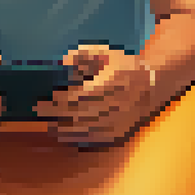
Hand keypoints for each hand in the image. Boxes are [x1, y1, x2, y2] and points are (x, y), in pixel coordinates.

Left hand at [36, 44, 155, 144]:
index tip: (43, 100)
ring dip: (62, 130)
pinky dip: (77, 138)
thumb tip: (64, 59)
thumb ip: (85, 54)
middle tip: (39, 112)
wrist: (154, 86)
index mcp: (102, 88)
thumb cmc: (128, 68)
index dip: (55, 102)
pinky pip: (92, 140)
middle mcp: (106, 109)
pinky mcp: (116, 135)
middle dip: (53, 116)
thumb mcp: (107, 54)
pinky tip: (68, 135)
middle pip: (72, 117)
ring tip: (49, 126)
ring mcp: (111, 124)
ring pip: (80, 132)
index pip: (71, 99)